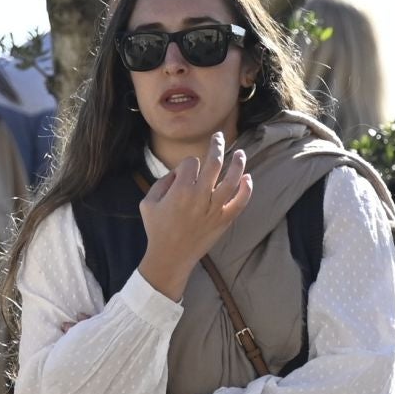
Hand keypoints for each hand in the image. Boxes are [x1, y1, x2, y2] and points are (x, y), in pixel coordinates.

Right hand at [137, 132, 251, 301]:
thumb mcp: (147, 202)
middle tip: (219, 137)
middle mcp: (200, 196)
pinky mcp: (225, 220)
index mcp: (180, 190)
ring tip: (240, 153)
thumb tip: (179, 173)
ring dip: (238, 163)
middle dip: (217, 146)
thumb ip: (162, 183)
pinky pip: (241, 201)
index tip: (184, 172)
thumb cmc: (156, 228)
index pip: (190, 163)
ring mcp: (215, 208)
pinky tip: (247, 178)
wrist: (170, 256)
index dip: (187, 164)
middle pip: (214, 163)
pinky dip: (247, 189)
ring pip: (232, 180)